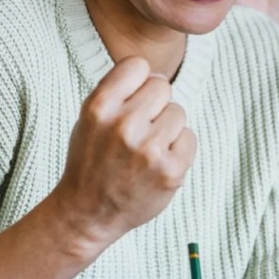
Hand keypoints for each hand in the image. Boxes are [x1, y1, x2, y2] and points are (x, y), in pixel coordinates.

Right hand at [48, 57, 196, 249]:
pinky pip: (190, 138)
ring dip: (167, 128)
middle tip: (138, 131)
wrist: (88, 213)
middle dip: (154, 105)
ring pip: (178, 112)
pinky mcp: (170, 170)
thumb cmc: (91, 160)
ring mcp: (149, 149)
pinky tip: (157, 163)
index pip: (138, 65)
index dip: (138, 82)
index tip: (130, 101)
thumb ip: (118, 91)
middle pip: (162, 86)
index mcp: (99, 107)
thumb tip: (157, 76)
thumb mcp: (90, 118)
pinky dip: (178, 149)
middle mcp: (123, 125)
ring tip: (145, 150)